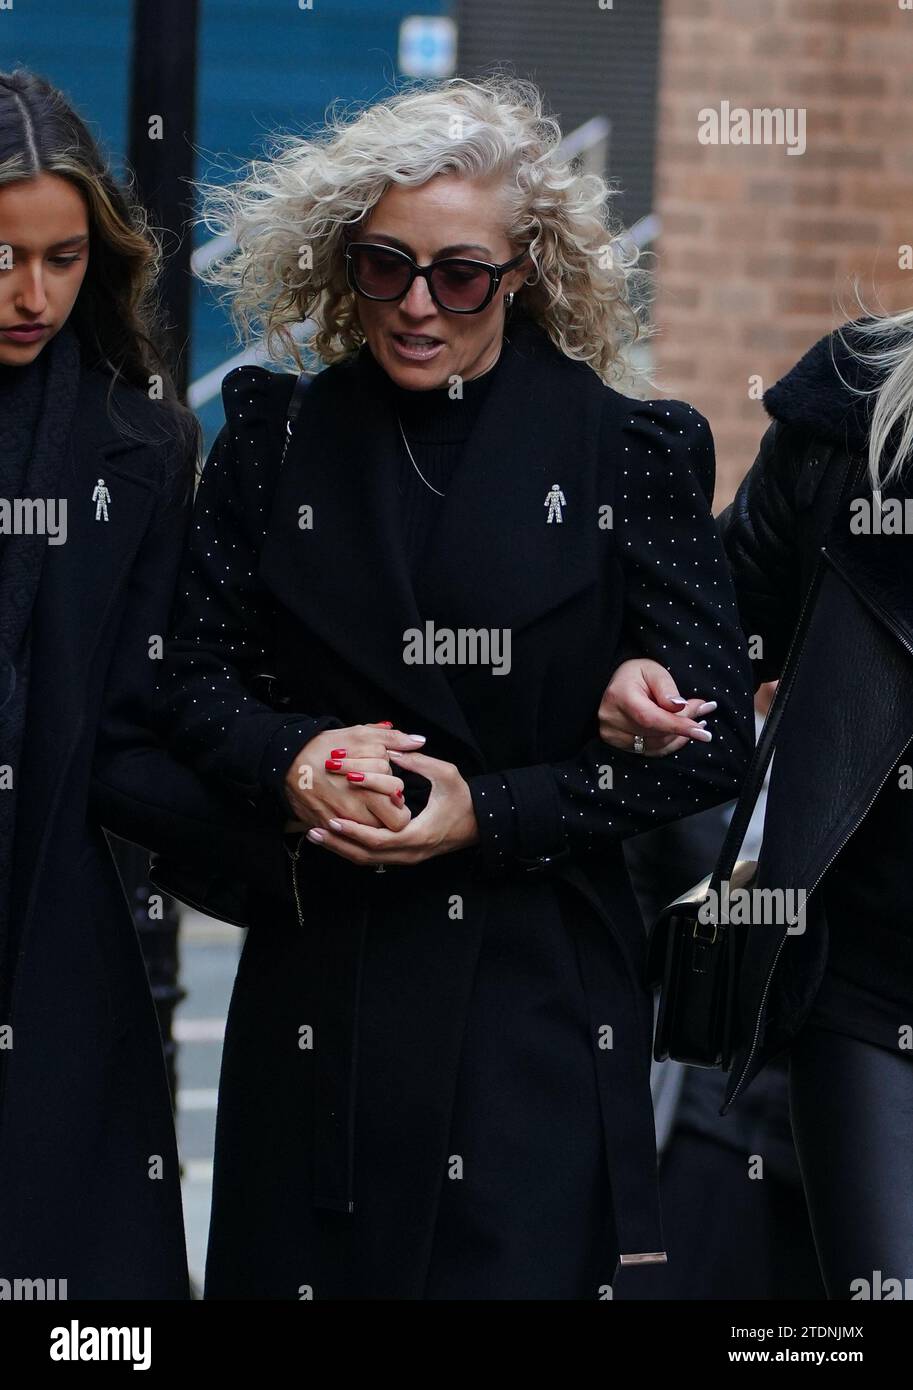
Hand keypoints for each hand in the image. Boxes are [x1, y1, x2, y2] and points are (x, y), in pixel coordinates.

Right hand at [283, 723, 423, 832]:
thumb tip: (419, 741)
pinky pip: (350, 840)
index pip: (400, 801)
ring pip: (373, 835)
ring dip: (375, 823)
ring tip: (367, 808)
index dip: (398, 796)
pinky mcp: (327, 828)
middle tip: (383, 802)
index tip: (391, 790)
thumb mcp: (359, 735)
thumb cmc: (324, 747)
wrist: (286, 763)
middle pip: (393, 823)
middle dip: (393, 814)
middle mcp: (356, 807)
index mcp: (368, 783)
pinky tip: (352, 815)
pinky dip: (354, 830)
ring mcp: (341, 821)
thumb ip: (392, 739)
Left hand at [304, 749, 478, 866]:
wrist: (481, 823)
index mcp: (418, 836)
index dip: (353, 831)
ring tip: (316, 834)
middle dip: (337, 844)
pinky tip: (337, 837)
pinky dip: (353, 848)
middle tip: (313, 830)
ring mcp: (406, 858)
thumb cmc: (465, 799)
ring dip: (341, 848)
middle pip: (365, 856)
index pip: (378, 840)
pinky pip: (374, 857)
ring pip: (367, 860)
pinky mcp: (404, 856)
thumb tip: (390, 750)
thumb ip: (418, 762)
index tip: (333, 818)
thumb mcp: (446, 775)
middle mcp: (409, 853)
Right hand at [597, 659, 717, 756]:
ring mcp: (612, 733)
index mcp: (619, 696)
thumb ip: (667, 689)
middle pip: (656, 732)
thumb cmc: (636, 674)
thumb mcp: (654, 671)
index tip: (703, 733)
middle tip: (703, 710)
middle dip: (684, 724)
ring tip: (695, 721)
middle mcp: (611, 719)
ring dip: (679, 735)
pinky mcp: (616, 743)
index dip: (678, 726)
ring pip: (656, 744)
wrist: (616, 683)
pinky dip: (669, 743)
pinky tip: (681, 733)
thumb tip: (680, 707)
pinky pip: (650, 750)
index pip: (651, 718)